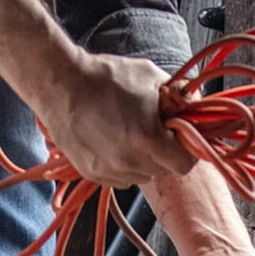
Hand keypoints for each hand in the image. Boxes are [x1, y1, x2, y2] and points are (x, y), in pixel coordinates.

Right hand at [36, 53, 194, 187]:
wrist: (60, 84)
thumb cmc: (105, 77)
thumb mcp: (150, 77)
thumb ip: (179, 96)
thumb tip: (194, 108)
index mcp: (148, 139)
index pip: (185, 164)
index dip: (187, 150)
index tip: (181, 137)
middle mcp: (129, 162)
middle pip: (164, 171)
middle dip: (165, 153)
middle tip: (155, 131)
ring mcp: (109, 171)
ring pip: (143, 176)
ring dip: (144, 160)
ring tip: (131, 134)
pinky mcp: (93, 174)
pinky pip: (122, 178)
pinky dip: (124, 165)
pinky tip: (115, 142)